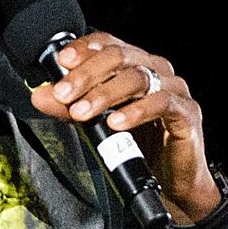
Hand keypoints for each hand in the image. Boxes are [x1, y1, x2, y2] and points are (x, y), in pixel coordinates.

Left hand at [30, 32, 218, 219]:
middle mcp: (157, 70)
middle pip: (120, 57)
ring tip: (82, 112)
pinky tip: (115, 123)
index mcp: (136, 65)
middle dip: (87, 74)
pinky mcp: (187, 112)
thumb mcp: (96, 124)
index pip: (108, 44)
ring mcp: (175, 89)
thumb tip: (39, 95)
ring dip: (105, 94)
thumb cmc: (140, 147)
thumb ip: (71, 107)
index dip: (85, 48)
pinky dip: (135, 112)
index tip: (61, 62)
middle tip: (64, 93)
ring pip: (138, 78)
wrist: (173, 184)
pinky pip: (161, 104)